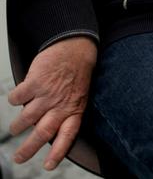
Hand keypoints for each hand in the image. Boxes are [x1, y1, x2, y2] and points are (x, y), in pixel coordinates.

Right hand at [8, 36, 96, 170]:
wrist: (75, 45)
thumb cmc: (77, 71)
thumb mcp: (80, 94)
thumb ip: (68, 111)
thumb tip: (51, 128)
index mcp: (74, 109)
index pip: (67, 136)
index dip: (57, 153)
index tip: (48, 166)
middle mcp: (60, 104)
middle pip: (42, 133)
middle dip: (28, 149)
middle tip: (19, 158)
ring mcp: (47, 93)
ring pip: (26, 118)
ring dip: (17, 126)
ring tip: (15, 128)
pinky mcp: (35, 81)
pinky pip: (17, 98)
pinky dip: (14, 99)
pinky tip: (16, 98)